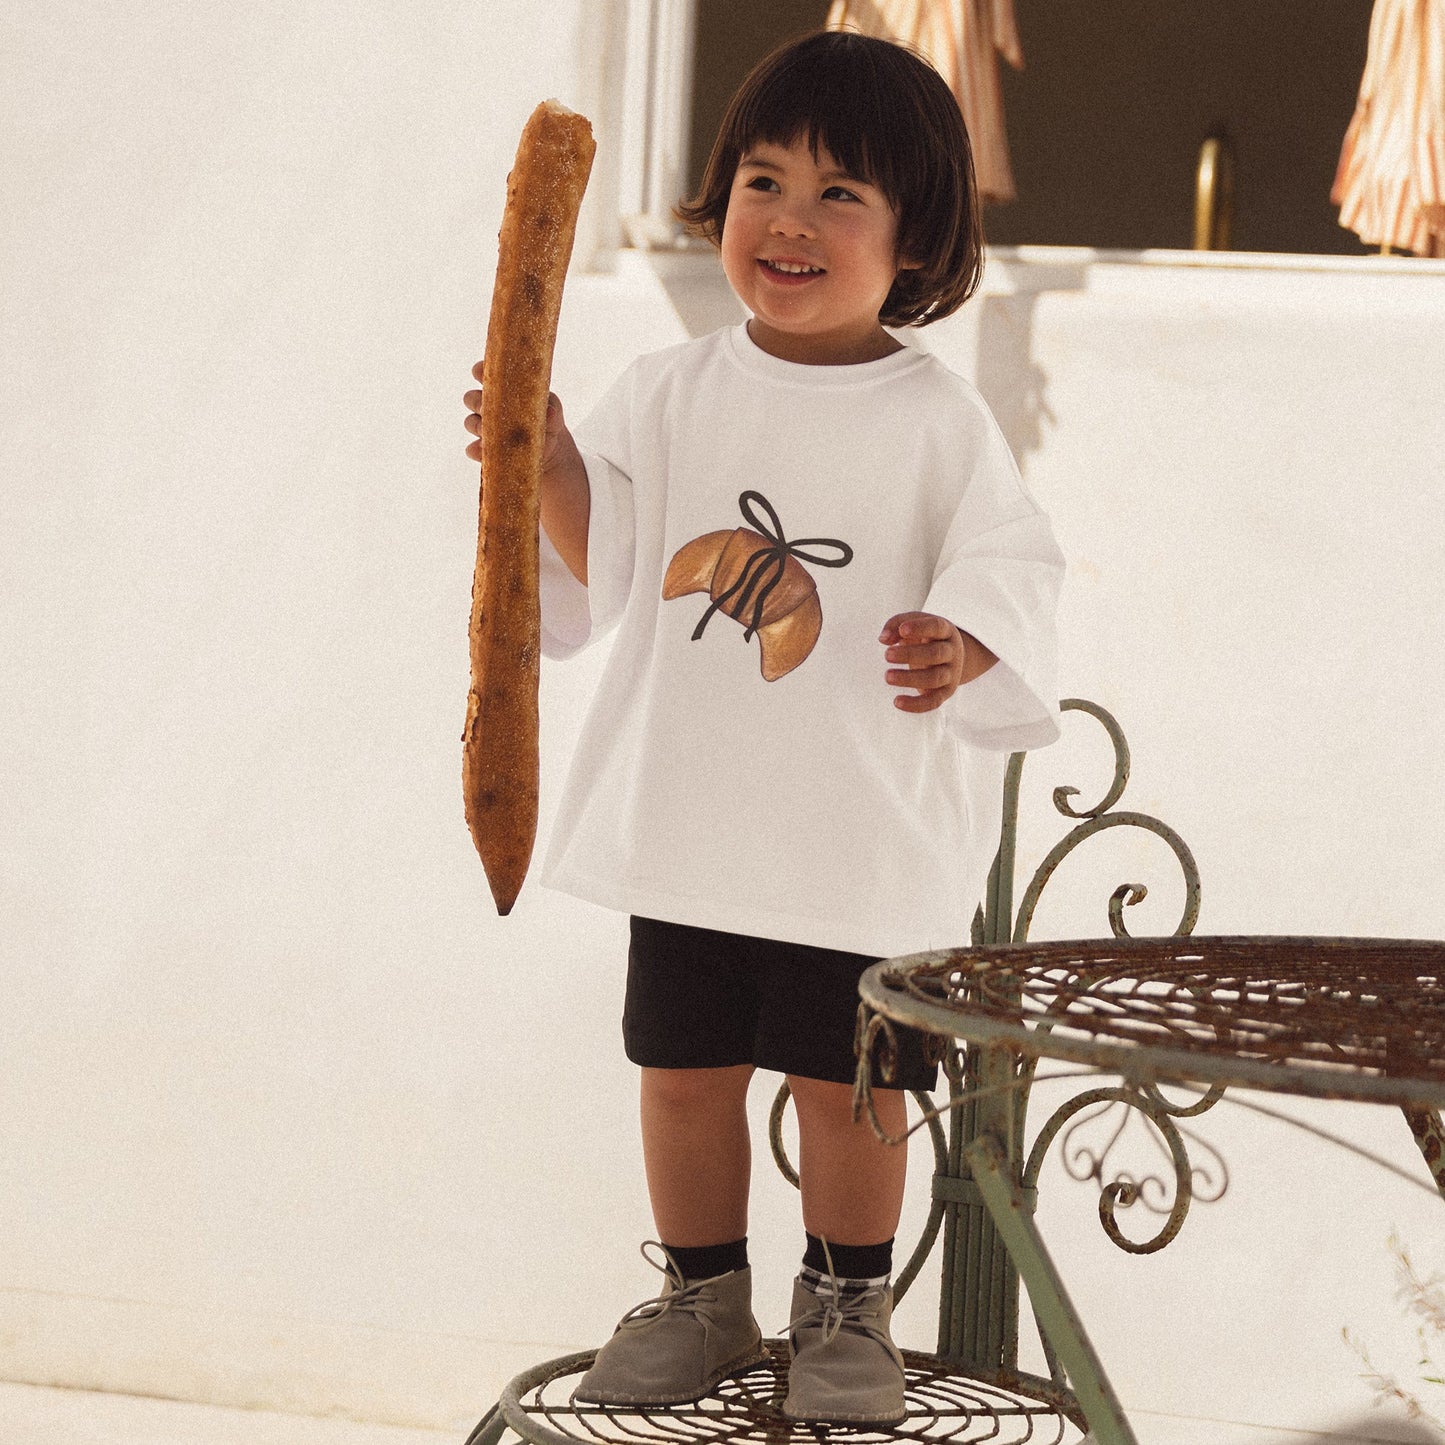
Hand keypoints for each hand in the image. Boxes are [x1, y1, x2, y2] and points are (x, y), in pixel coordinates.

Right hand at [463, 360, 569, 472]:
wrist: (550, 449)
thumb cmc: (548, 421)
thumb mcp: (553, 413)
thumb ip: (551, 410)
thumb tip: (550, 412)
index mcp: (500, 389)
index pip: (482, 373)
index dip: (478, 371)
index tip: (480, 372)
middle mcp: (487, 406)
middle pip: (470, 398)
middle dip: (477, 402)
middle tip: (487, 408)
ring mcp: (483, 428)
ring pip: (470, 422)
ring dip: (478, 426)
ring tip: (489, 432)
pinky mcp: (485, 450)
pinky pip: (472, 449)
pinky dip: (477, 450)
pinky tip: (485, 451)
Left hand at [879, 612, 995, 712]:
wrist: (950, 657)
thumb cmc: (925, 637)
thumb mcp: (913, 624)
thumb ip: (896, 625)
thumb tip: (883, 639)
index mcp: (946, 631)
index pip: (936, 627)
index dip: (920, 628)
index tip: (902, 630)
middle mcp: (952, 652)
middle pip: (935, 654)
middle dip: (910, 655)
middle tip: (887, 655)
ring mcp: (951, 673)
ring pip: (934, 678)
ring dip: (910, 679)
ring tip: (888, 676)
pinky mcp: (945, 692)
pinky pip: (933, 702)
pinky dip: (916, 704)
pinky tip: (897, 702)